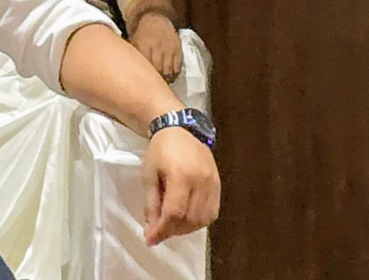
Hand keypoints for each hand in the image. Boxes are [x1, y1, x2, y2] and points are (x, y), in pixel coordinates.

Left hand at [131, 13, 183, 81]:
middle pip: (158, 70)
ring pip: (169, 70)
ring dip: (167, 79)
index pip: (146, 67)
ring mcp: (169, 49)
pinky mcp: (178, 49)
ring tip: (164, 83)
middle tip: (155, 87)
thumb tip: (131, 74)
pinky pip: (178, 66)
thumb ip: (134, 57)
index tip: (145, 85)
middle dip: (157, 80)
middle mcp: (157, 48)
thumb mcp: (133, 42)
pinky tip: (171, 76)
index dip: (146, 78)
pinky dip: (174, 74)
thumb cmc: (141, 33)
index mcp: (143, 46)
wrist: (155, 18)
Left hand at [141, 125, 220, 243]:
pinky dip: (198, 221)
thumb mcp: (149, 175)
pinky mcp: (219, 185)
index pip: (174, 213)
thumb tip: (151, 230)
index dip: (162, 230)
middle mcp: (202, 181)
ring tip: (170, 226)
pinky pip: (212, 212)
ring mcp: (213, 183)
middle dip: (172, 231)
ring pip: (203, 219)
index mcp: (181, 175)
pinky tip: (186, 219)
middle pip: (190, 219)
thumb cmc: (160, 150)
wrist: (180, 129)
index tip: (150, 240)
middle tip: (158, 233)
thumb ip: (151, 204)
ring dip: (186, 229)